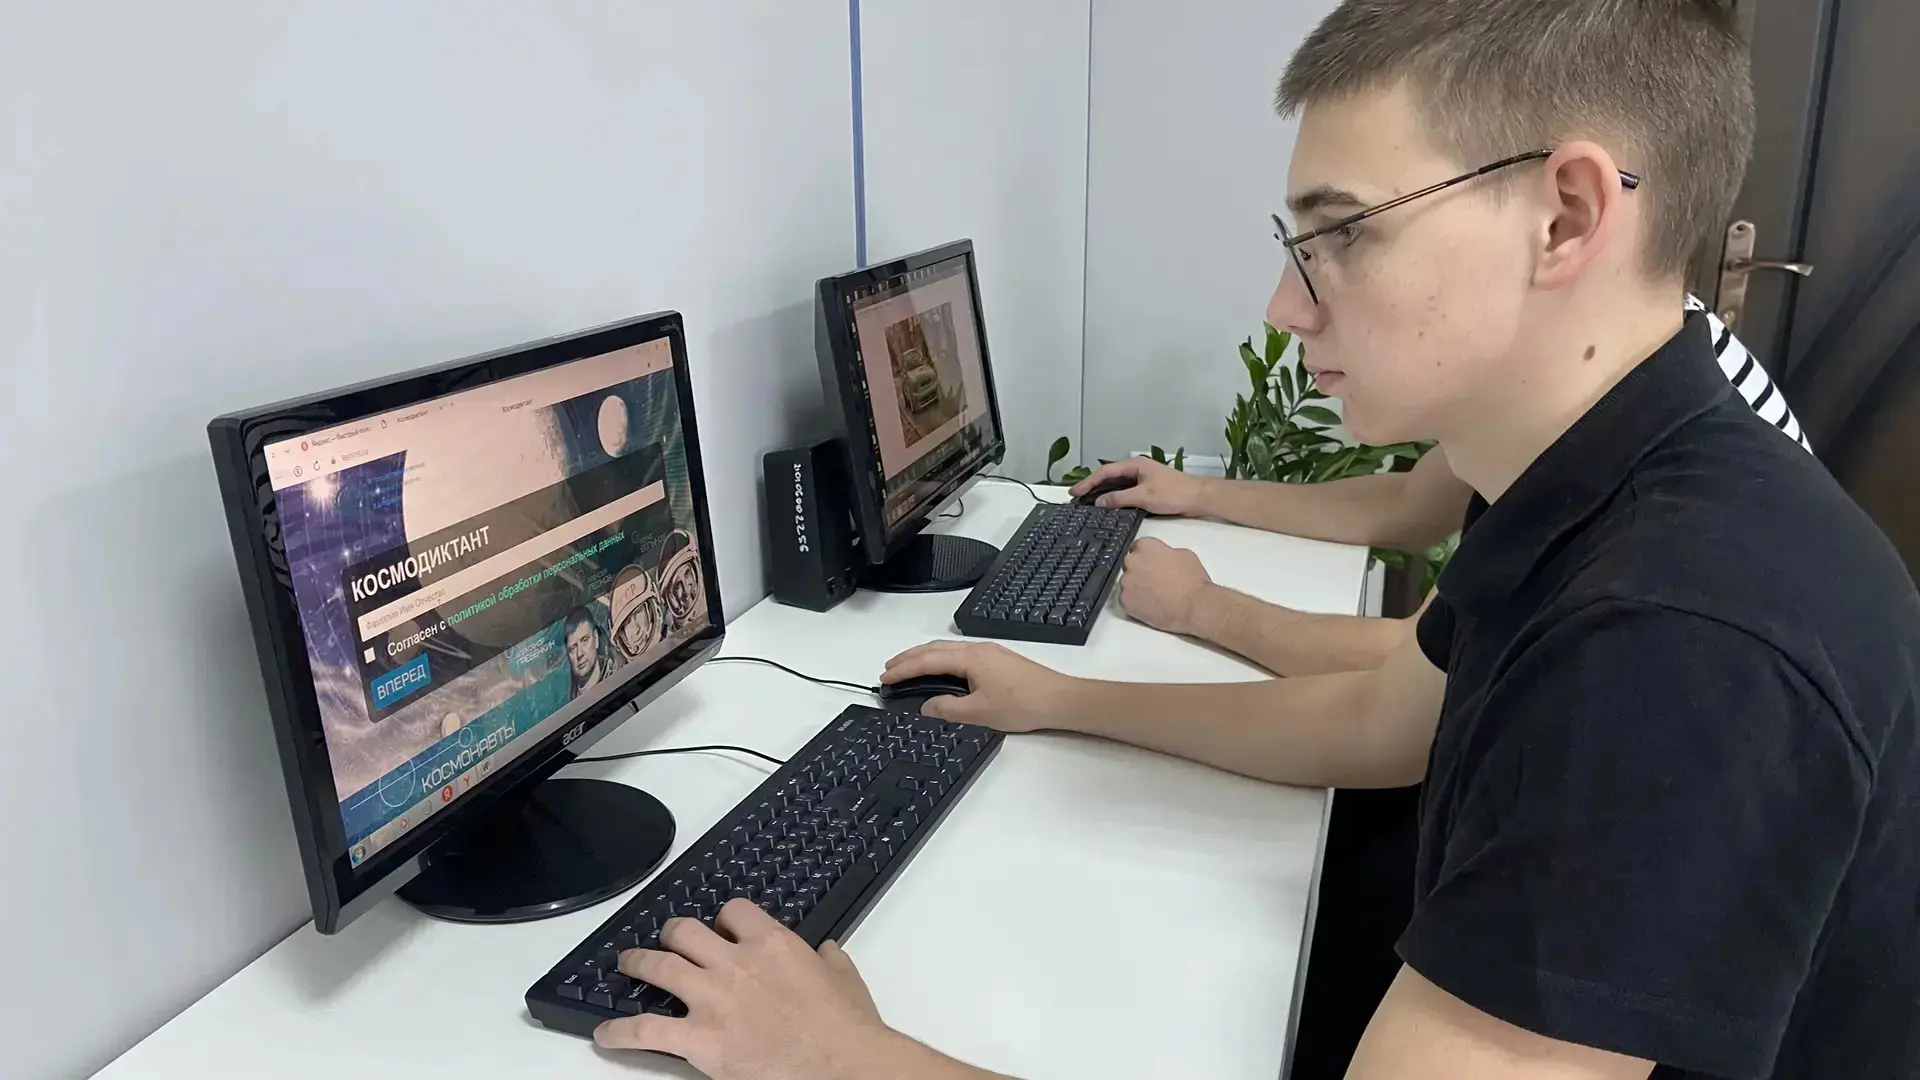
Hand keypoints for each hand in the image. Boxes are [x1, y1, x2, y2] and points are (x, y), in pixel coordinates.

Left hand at [596, 900, 894, 1078]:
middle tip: (668, 939)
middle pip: (685, 931)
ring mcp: (713, 1000)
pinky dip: (620, 1032)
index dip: (725, 918)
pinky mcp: (700, 1040)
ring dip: (637, 963)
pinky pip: (646, 1030)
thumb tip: (826, 953)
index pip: (733, 911)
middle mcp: (735, 964)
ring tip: (626, 964)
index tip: (723, 928)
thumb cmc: (846, 1027)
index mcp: (772, 943)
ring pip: (658, 967)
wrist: (842, 1065)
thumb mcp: (844, 977)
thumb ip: (828, 959)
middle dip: (673, 933)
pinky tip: (606, 1034)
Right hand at [882, 640, 1078, 732]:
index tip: (885, 676)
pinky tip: (940, 671)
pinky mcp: (998, 660)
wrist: (1060, 699)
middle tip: (888, 668)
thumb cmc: (1023, 704)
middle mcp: (978, 649)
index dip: (903, 668)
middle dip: (909, 657)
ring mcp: (989, 652)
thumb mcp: (980, 712)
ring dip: (924, 657)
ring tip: (908, 668)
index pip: (927, 660)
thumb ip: (948, 709)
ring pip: (947, 650)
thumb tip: (926, 706)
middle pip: (934, 648)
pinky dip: (941, 660)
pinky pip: (959, 655)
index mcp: (970, 658)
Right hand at [1067, 457, 1210, 515]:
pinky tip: (1108, 506)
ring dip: (1102, 493)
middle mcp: (1136, 469)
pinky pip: (1125, 492)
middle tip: (1076, 498)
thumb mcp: (1143, 496)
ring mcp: (1142, 479)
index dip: (1088, 482)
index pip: (1104, 472)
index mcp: (1134, 465)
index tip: (1074, 492)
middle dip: (1091, 487)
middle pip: (1108, 477)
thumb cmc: (1174, 493)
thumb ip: (1119, 498)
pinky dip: (1114, 498)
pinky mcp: (1147, 489)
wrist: (1198, 498)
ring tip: (1086, 503)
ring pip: (1116, 485)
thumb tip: (1099, 502)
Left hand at [1117, 537, 1214, 635]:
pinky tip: (1149, 605)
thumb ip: (1166, 552)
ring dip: (1136, 586)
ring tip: (1153, 595)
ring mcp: (1126, 582)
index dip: (1146, 555)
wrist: (1193, 607)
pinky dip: (1135, 601)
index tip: (1151, 562)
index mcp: (1147, 546)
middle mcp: (1132, 561)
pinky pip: (1126, 599)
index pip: (1138, 546)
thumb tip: (1162, 558)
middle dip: (1139, 569)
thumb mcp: (1184, 555)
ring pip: (1127, 581)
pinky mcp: (1125, 601)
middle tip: (1154, 580)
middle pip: (1130, 563)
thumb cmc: (1193, 581)